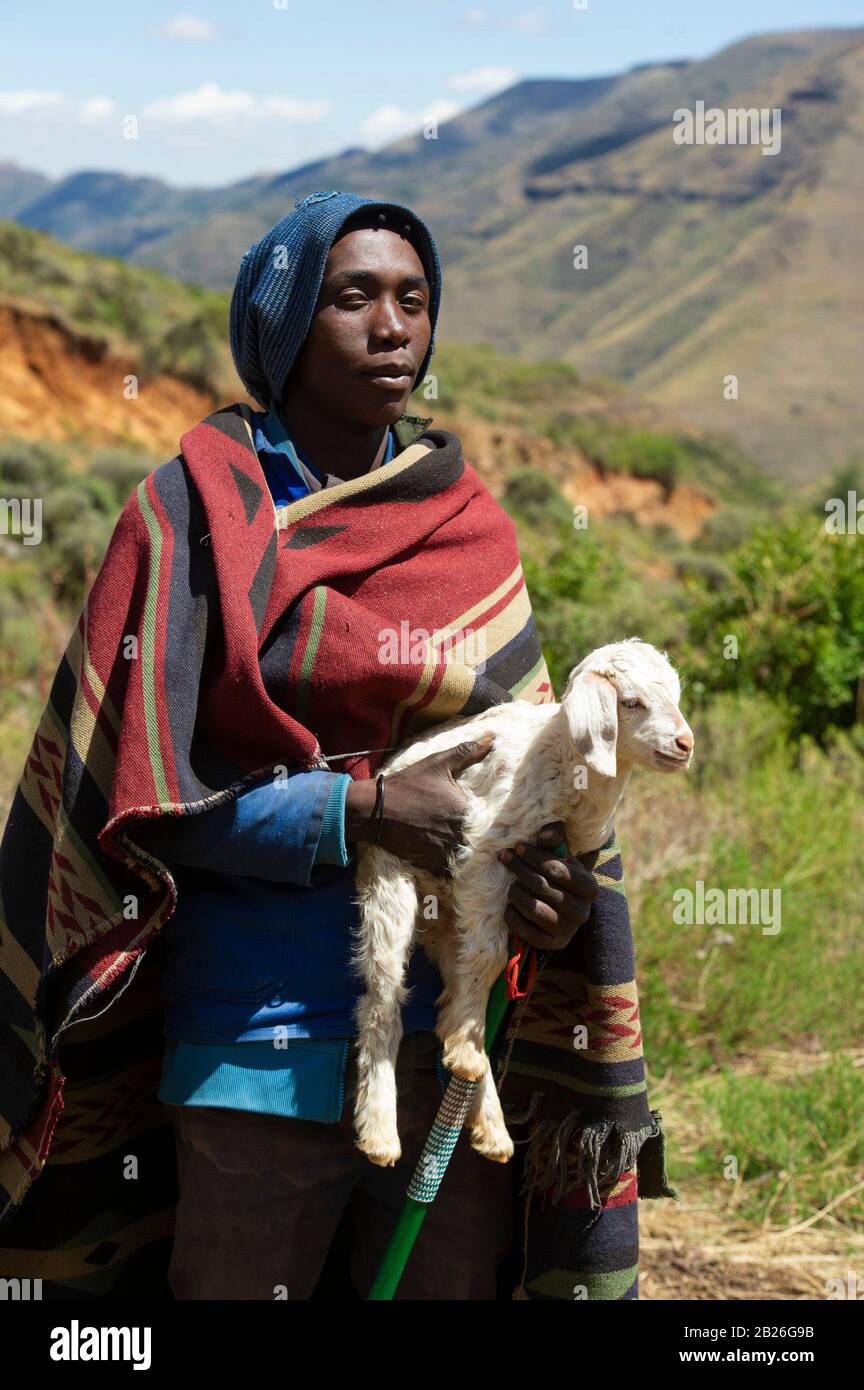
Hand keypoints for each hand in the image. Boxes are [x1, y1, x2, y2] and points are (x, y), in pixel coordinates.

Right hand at [345, 735, 495, 874]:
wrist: (376, 809)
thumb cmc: (408, 784)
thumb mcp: (437, 763)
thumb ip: (465, 752)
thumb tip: (491, 739)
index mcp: (465, 808)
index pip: (491, 819)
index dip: (493, 821)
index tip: (493, 820)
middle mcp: (458, 831)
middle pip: (481, 840)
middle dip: (483, 839)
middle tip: (485, 837)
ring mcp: (445, 849)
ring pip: (468, 857)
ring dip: (469, 854)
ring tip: (469, 848)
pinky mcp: (431, 861)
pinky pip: (450, 870)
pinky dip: (452, 866)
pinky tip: (451, 857)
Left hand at [497, 821, 598, 949]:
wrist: (563, 912)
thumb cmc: (560, 877)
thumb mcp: (562, 858)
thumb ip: (555, 840)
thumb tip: (545, 833)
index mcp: (589, 887)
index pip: (557, 869)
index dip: (534, 856)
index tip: (518, 847)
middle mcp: (582, 911)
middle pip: (541, 886)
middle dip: (520, 869)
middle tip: (505, 857)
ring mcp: (567, 930)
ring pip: (532, 907)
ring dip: (516, 892)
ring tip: (511, 885)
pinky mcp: (551, 944)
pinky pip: (523, 928)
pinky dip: (512, 914)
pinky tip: (511, 905)